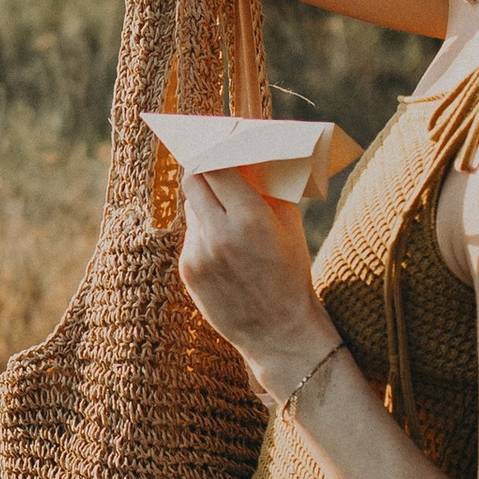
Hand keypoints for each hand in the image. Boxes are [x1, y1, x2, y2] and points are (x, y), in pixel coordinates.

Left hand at [175, 174, 332, 399]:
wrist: (279, 331)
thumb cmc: (291, 273)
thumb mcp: (287, 224)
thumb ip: (262, 190)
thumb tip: (241, 160)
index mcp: (249, 217)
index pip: (215, 167)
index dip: (215, 154)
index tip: (219, 148)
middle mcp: (218, 233)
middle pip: (193, 181)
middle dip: (203, 171)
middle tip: (213, 168)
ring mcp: (198, 253)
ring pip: (191, 210)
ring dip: (205, 206)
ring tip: (228, 219)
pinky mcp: (187, 271)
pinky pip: (191, 237)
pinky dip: (204, 234)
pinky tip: (225, 250)